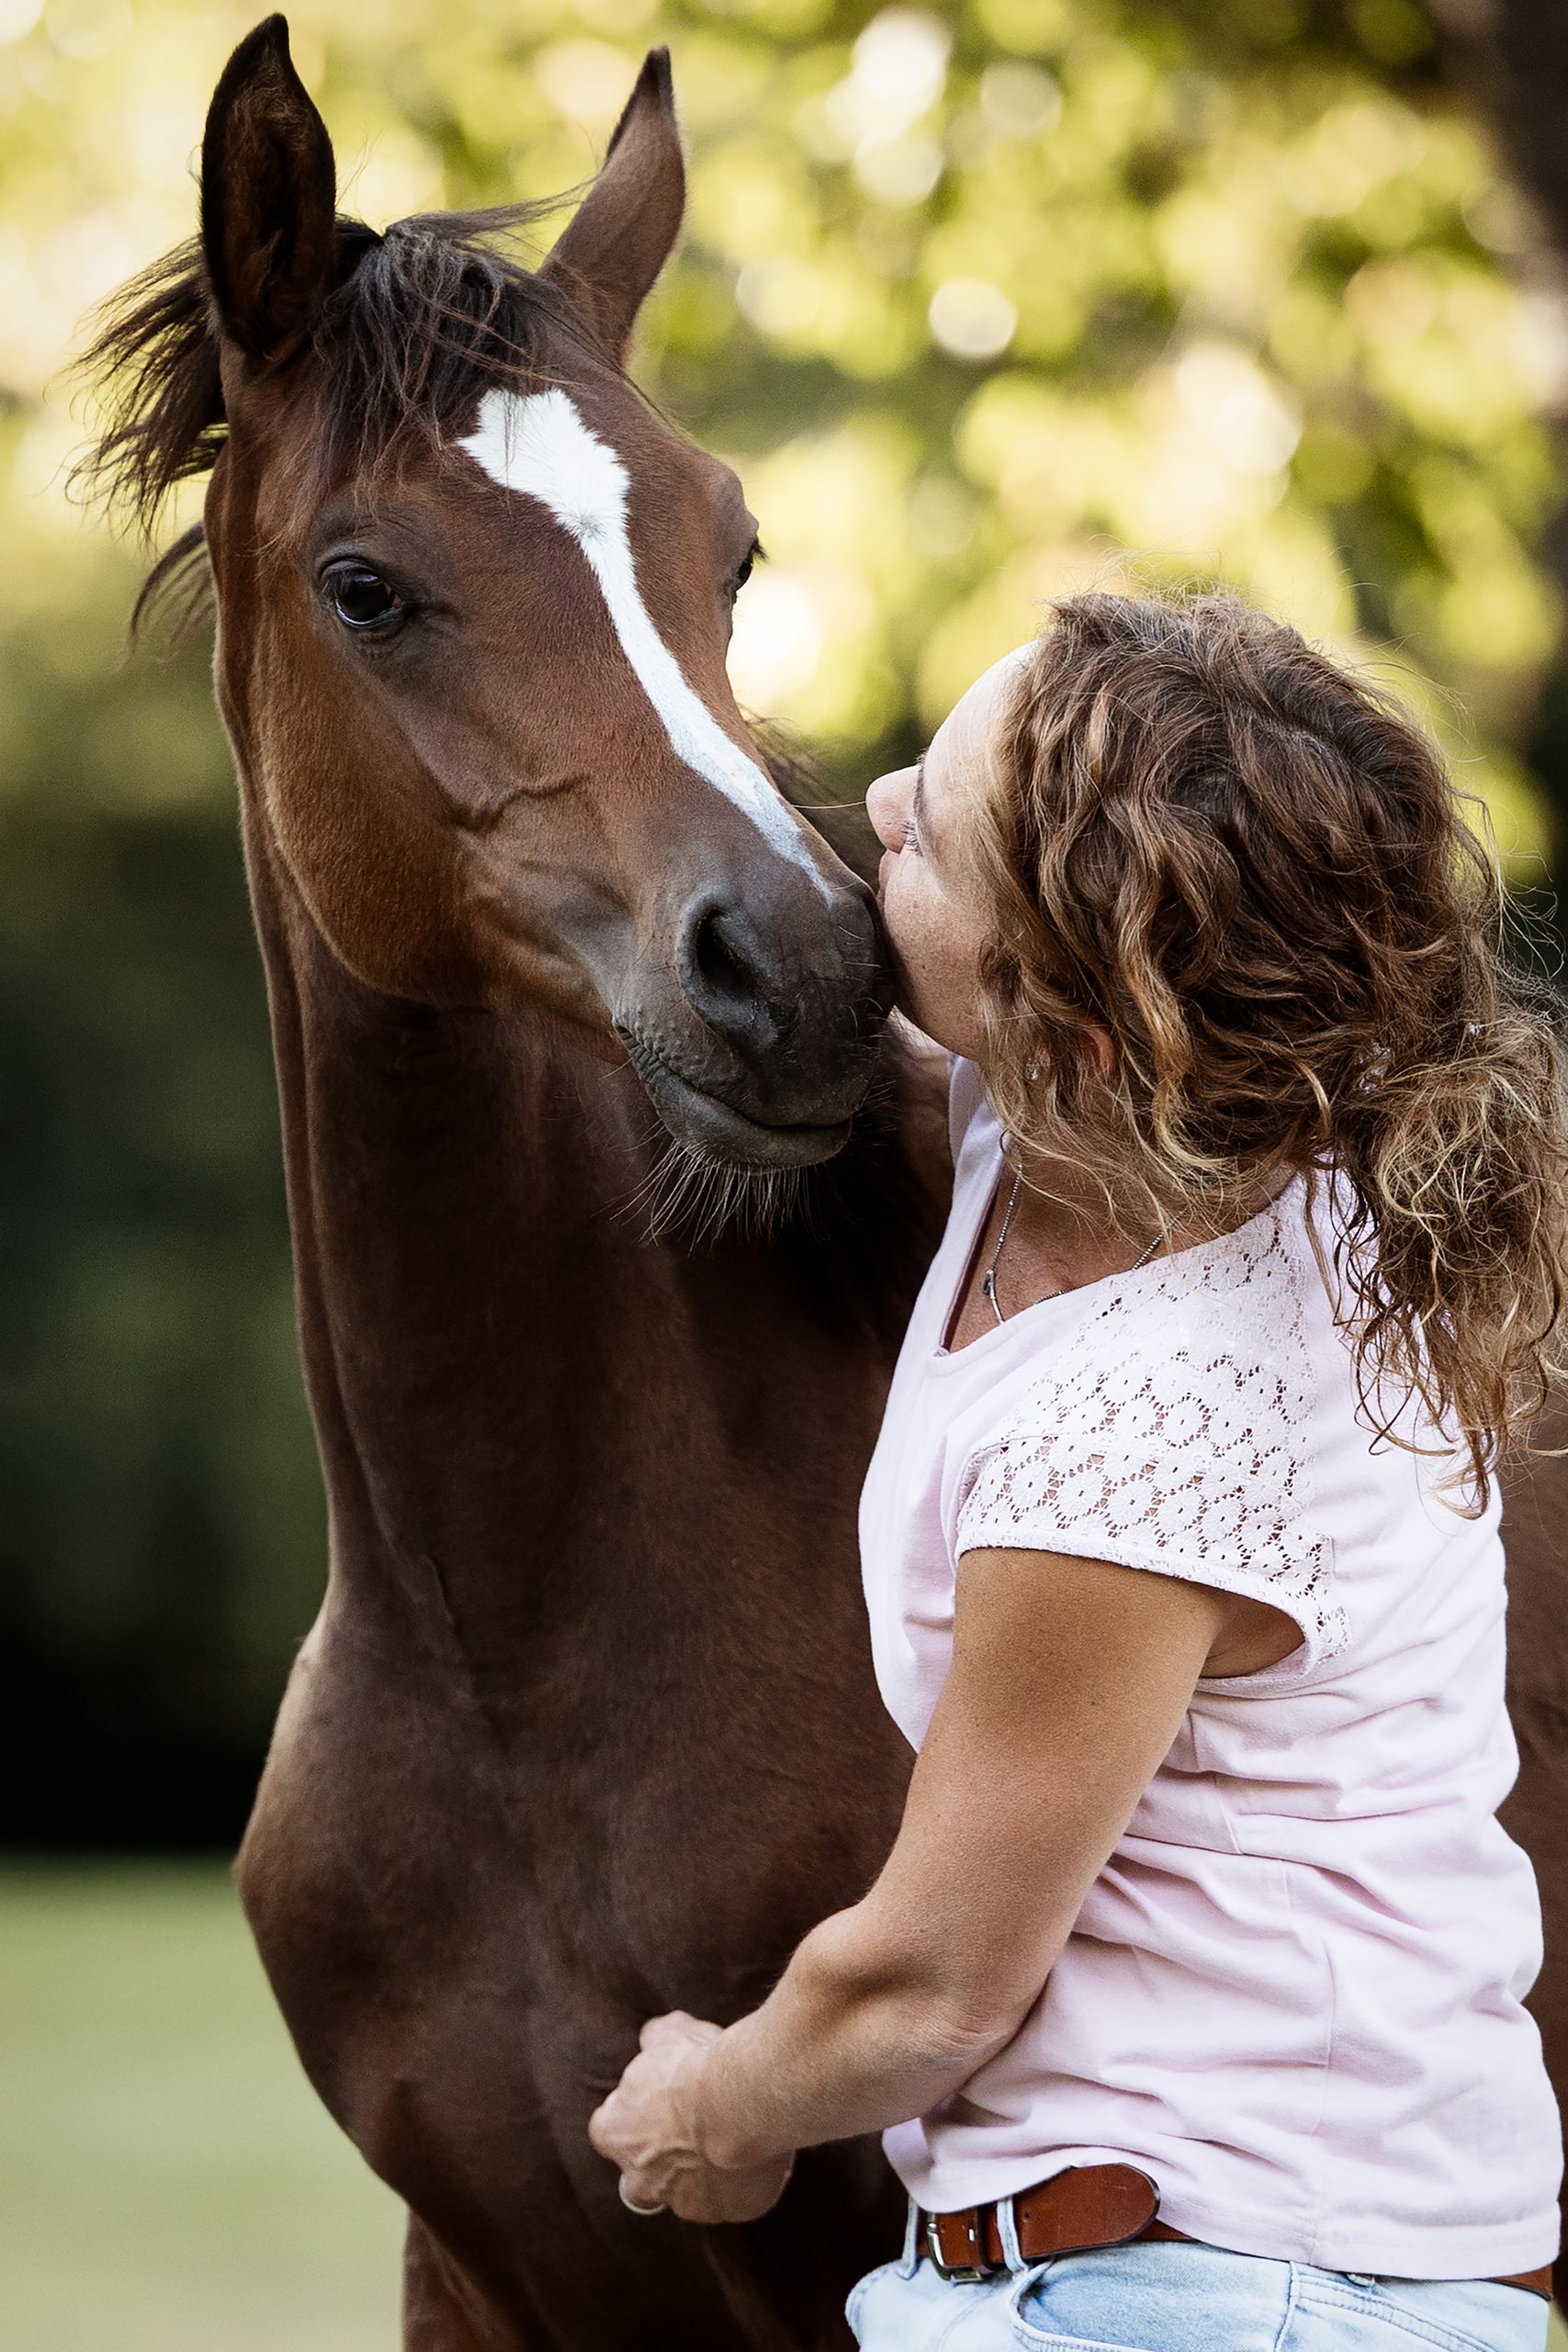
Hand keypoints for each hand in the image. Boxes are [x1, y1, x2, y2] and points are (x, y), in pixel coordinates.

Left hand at [589, 2012, 793, 2224]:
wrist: (736, 2101)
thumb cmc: (694, 2067)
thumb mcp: (668, 2034)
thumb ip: (655, 2038)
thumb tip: (653, 2035)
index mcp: (615, 2133)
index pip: (610, 2130)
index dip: (633, 2118)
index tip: (656, 2105)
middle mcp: (642, 2178)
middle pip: (643, 2176)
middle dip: (664, 2160)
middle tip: (693, 2132)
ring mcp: (684, 2201)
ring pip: (692, 2192)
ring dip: (707, 2172)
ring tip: (734, 2141)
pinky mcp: (729, 2211)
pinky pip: (736, 2201)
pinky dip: (745, 2184)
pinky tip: (760, 2156)